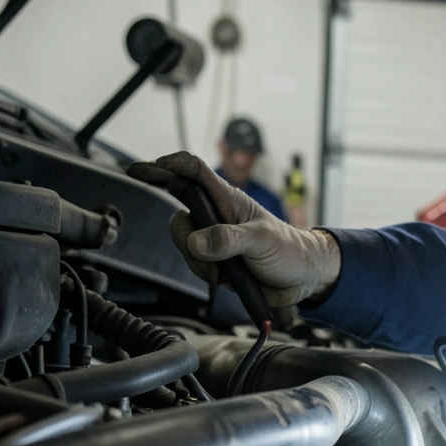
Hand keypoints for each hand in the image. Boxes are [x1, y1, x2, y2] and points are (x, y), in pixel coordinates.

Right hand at [127, 151, 341, 306]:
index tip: (143, 169)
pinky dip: (204, 273)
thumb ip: (229, 240)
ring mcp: (214, 239)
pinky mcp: (214, 261)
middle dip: (185, 236)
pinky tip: (225, 276)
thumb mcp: (262, 240)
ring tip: (226, 269)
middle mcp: (217, 217)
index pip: (194, 173)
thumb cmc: (289, 250)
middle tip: (200, 248)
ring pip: (184, 244)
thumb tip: (198, 243)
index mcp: (229, 201)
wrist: (302, 279)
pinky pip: (193, 264)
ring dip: (199, 261)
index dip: (168, 166)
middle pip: (179, 213)